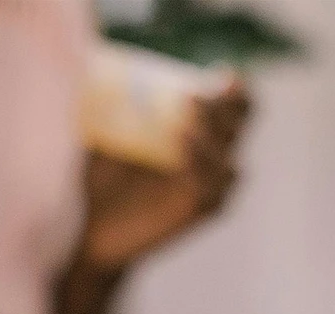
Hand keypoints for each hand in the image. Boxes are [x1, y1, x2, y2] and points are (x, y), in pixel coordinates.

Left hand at [80, 76, 251, 272]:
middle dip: (228, 108)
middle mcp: (210, 163)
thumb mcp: (109, 133)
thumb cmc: (103, 179)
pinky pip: (212, 188)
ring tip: (187, 108)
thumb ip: (121, 104)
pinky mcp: (197, 212)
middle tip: (197, 91)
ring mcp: (207, 189)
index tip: (224, 74)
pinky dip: (201, 163)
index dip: (235, 93)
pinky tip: (183, 142)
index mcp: (198, 138)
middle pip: (239, 129)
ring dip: (213, 133)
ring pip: (230, 159)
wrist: (95, 228)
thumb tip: (113, 65)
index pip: (232, 111)